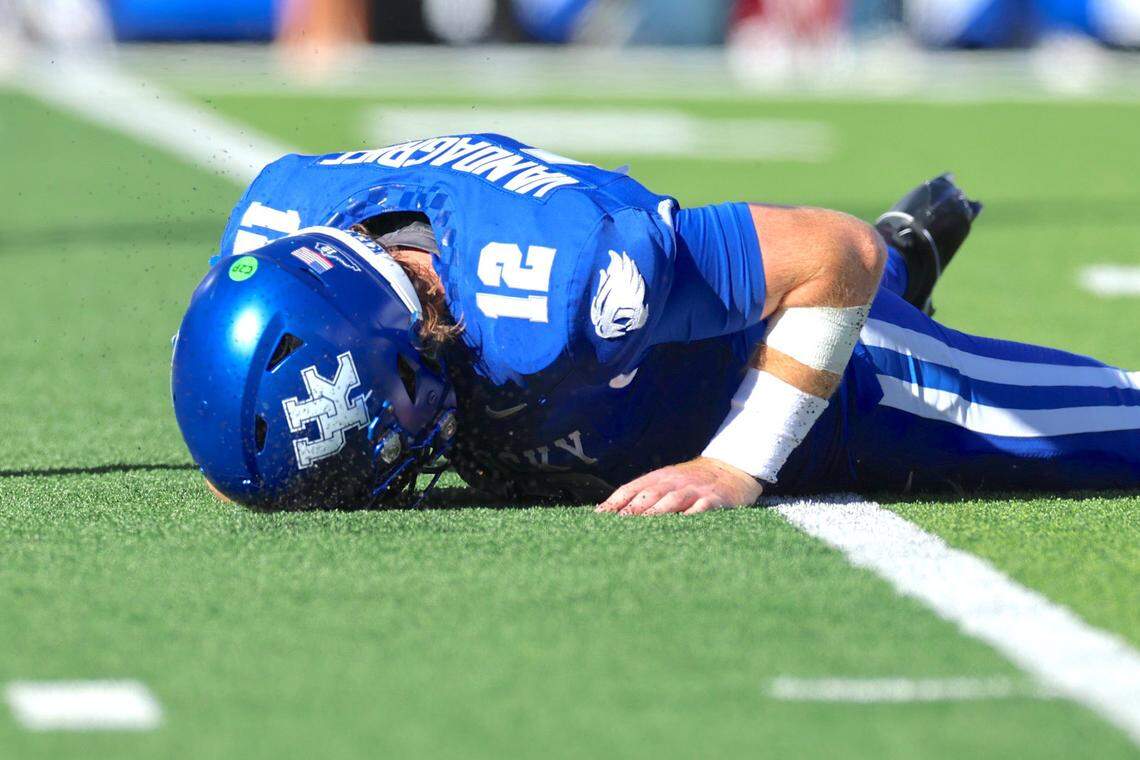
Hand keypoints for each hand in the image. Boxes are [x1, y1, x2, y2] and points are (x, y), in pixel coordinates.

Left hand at [596, 458, 762, 515]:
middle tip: (614, 524)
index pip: (632, 488)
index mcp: (660, 477)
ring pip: (672, 500)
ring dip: (655, 513)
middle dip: (630, 509)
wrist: (732, 469)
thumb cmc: (693, 481)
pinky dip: (690, 516)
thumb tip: (612, 512)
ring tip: (640, 527)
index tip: (598, 516)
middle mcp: (674, 482)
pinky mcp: (715, 500)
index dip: (615, 501)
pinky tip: (680, 525)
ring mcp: (694, 490)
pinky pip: (701, 508)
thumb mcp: (668, 480)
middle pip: (649, 494)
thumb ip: (645, 493)